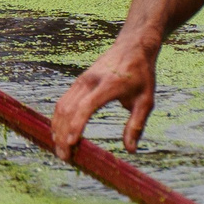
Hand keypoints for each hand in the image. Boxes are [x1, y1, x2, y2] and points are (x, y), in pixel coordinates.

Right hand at [50, 33, 160, 156]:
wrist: (132, 46)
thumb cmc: (142, 75)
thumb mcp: (146, 100)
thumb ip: (136, 124)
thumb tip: (130, 150)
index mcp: (109, 85)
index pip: (87, 106)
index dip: (77, 125)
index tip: (72, 143)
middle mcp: (90, 81)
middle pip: (69, 108)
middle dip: (63, 134)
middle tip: (64, 157)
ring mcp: (82, 80)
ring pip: (62, 104)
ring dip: (57, 128)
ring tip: (60, 149)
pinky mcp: (78, 82)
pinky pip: (63, 100)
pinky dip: (58, 118)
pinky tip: (59, 133)